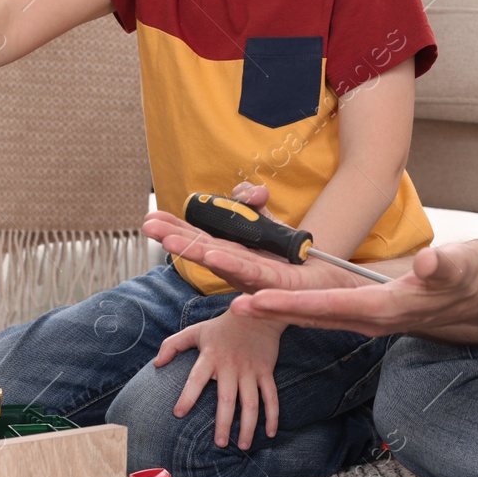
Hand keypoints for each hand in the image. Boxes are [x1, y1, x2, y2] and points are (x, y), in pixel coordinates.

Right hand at [142, 209, 360, 294]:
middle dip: (176, 238)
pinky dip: (231, 264)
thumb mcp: (266, 220)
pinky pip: (253, 272)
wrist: (328, 281)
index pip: (199, 238)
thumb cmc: (290, 254)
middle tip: (149, 226)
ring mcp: (256, 278)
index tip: (151, 219)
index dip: (176, 229)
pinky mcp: (278, 284)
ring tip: (172, 242)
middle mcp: (238, 268)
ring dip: (196, 252)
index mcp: (232, 254)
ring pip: (223, 262)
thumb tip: (250, 193)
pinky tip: (214, 255)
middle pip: (203, 249)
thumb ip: (252, 200)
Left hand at [154, 310, 285, 449]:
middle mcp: (231, 366)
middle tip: (219, 443)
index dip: (187, 396)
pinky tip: (270, 433)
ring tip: (242, 446)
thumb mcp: (195, 330)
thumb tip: (156, 364)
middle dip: (223, 423)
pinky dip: (273, 416)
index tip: (178, 414)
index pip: (196, 379)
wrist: (257, 313)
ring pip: (251, 403)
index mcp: (211, 357)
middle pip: (227, 399)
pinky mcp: (266, 372)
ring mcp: (250, 370)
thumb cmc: (222, 326)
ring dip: (248, 426)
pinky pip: (271, 397)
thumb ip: (173, 345)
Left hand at [232, 242, 477, 343]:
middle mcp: (362, 318)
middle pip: (304, 312)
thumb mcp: (458, 269)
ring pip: (304, 312)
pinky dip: (286, 303)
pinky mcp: (356, 312)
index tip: (256, 300)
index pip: (326, 307)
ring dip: (269, 305)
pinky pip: (313, 309)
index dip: (290, 305)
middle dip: (265, 305)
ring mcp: (358, 317)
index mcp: (380, 309)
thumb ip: (443, 266)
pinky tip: (262, 296)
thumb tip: (430, 261)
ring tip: (234, 296)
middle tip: (228, 300)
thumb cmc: (464, 281)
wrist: (471, 301)